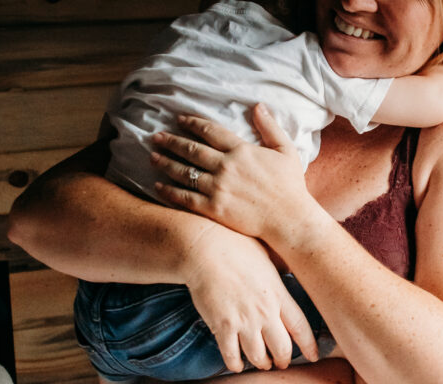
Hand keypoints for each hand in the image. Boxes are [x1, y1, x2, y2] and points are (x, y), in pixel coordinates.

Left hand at [150, 105, 327, 247]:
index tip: (179, 119)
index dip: (192, 123)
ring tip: (152, 157)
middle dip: (171, 141)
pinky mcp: (214, 209)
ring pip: (184, 172)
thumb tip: (258, 105)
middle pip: (191, 149)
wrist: (289, 219)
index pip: (210, 131)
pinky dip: (169, 191)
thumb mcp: (286, 150)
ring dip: (165, 163)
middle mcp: (226, 166)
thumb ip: (270, 127)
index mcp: (241, 150)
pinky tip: (158, 186)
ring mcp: (218, 188)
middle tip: (155, 136)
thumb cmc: (290, 186)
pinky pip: (186, 198)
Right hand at [182, 222, 318, 372]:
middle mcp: (265, 312)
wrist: (205, 248)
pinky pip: (231, 356)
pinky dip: (235, 364)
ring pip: (258, 357)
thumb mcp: (266, 254)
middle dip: (283, 360)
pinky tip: (237, 365)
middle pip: (282, 348)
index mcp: (278, 295)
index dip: (309, 346)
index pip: (301, 327)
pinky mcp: (222, 327)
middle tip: (281, 363)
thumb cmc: (235, 245)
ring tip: (261, 363)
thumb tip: (288, 268)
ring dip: (261, 363)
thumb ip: (279, 269)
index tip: (314, 356)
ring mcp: (244, 321)